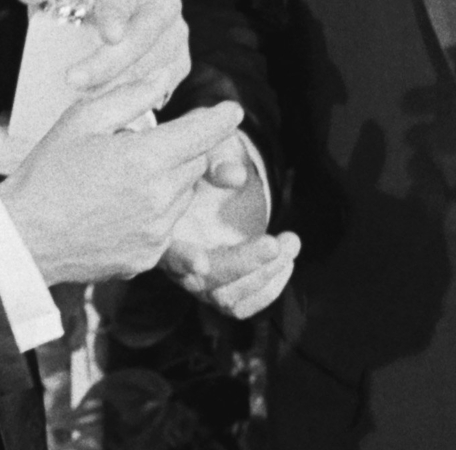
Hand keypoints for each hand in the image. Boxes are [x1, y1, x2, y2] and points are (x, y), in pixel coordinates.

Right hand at [0, 73, 241, 285]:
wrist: (23, 238)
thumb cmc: (48, 173)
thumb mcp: (82, 119)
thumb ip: (129, 95)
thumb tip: (163, 76)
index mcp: (145, 159)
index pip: (203, 133)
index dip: (221, 119)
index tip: (231, 110)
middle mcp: (159, 198)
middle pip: (195, 164)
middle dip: (184, 149)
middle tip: (153, 143)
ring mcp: (156, 233)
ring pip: (183, 195)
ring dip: (169, 181)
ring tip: (125, 177)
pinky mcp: (148, 258)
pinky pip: (167, 227)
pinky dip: (155, 213)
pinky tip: (119, 207)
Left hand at [14, 0, 190, 99]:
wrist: (116, 25)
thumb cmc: (87, 9)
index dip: (116, 14)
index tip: (108, 34)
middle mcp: (165, 4)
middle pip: (143, 34)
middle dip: (108, 61)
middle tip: (74, 79)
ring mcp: (177, 35)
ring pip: (151, 65)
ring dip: (117, 85)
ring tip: (84, 98)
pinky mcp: (180, 63)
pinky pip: (160, 86)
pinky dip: (134, 98)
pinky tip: (108, 105)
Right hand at [162, 134, 299, 318]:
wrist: (208, 176)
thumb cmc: (202, 159)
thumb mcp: (208, 149)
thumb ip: (216, 159)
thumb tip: (236, 176)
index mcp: (165, 228)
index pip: (167, 252)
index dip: (183, 259)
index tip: (202, 262)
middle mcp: (177, 261)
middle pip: (202, 282)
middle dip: (243, 264)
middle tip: (276, 243)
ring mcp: (199, 279)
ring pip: (225, 298)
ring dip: (264, 275)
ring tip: (290, 241)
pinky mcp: (221, 288)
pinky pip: (241, 306)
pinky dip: (269, 289)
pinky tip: (287, 261)